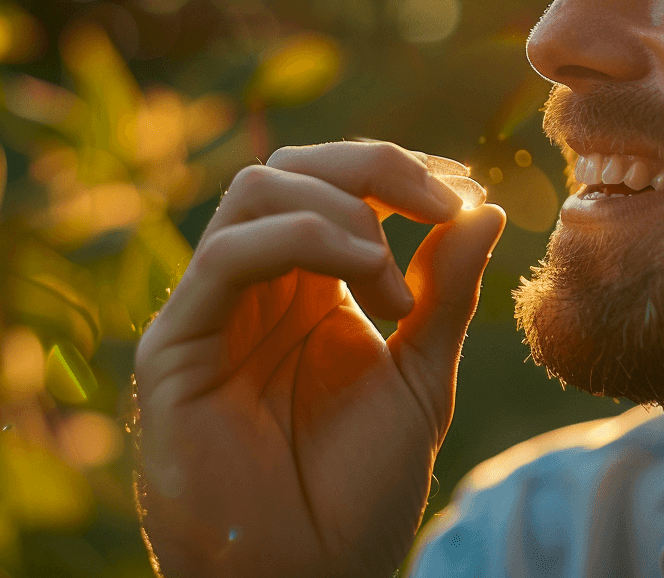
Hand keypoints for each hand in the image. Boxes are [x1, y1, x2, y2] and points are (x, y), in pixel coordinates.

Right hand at [134, 141, 505, 577]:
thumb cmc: (357, 497)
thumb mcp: (421, 378)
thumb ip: (445, 294)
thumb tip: (486, 207)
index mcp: (310, 291)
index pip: (336, 185)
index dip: (399, 172)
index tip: (464, 196)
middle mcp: (259, 290)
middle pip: (292, 169)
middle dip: (373, 167)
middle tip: (440, 203)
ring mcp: (214, 312)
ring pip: (256, 193)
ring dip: (340, 204)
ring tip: (391, 270)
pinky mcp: (177, 347)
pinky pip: (227, 255)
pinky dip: (302, 238)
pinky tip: (364, 272)